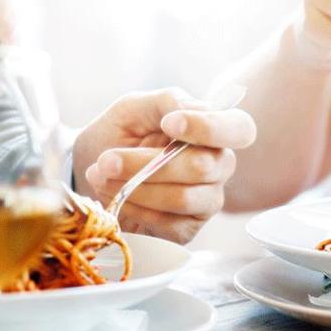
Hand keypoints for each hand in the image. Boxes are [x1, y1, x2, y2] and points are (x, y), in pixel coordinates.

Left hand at [72, 88, 256, 243]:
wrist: (90, 168)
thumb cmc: (119, 133)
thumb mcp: (134, 108)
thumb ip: (165, 102)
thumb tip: (189, 109)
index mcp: (213, 131)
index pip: (240, 129)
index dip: (209, 128)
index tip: (169, 123)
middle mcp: (218, 166)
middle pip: (202, 166)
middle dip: (147, 163)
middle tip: (107, 159)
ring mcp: (206, 200)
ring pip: (183, 198)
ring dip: (135, 187)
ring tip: (101, 177)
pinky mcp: (187, 229)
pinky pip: (169, 224)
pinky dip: (135, 209)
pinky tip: (116, 198)